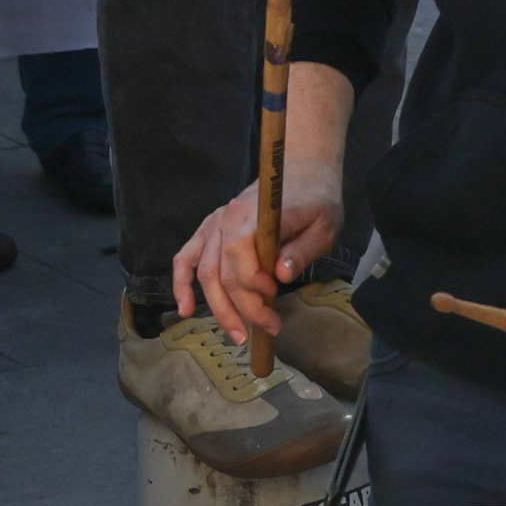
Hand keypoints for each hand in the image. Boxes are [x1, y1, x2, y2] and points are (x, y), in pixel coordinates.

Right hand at [171, 167, 338, 356]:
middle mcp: (227, 217)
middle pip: (221, 271)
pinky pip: (186, 258)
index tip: (275, 294)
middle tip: (269, 329)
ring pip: (204, 272)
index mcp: (255, 214)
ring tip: (239, 335)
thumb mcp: (324, 226)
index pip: (238, 254)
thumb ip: (302, 250)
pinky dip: (181, 284)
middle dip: (242, 307)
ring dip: (218, 308)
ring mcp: (215, 223)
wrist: (300, 170)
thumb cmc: (316, 200)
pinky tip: (185, 310)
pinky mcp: (209, 230)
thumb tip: (280, 276)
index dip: (252, 283)